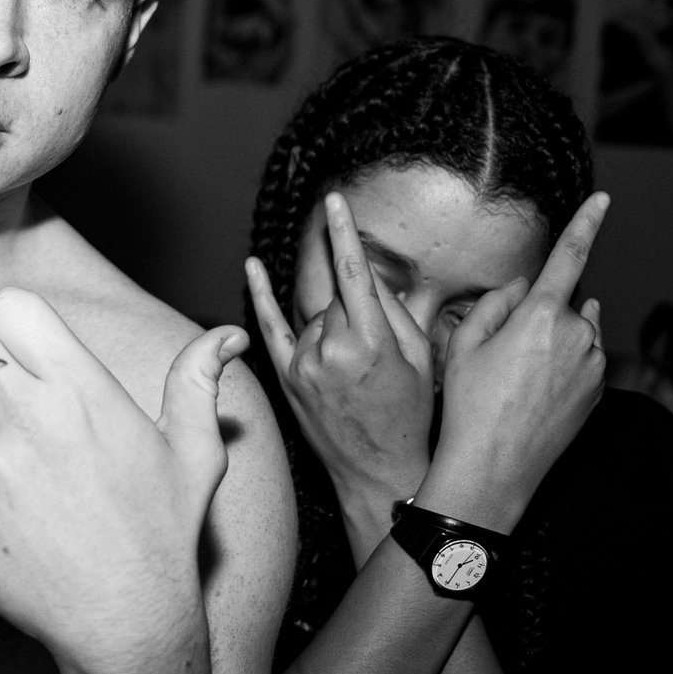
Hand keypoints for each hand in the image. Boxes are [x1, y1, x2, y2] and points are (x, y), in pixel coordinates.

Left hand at [0, 197, 246, 673]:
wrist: (125, 629)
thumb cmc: (164, 535)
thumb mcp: (194, 454)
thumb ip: (198, 383)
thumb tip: (228, 334)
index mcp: (82, 388)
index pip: (12, 307)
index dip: (6, 308)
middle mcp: (24, 413)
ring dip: (5, 444)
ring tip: (57, 500)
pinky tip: (32, 531)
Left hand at [245, 190, 435, 527]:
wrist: (379, 473)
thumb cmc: (410, 417)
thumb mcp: (420, 361)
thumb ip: (396, 313)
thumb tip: (371, 277)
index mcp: (371, 344)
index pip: (354, 275)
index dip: (344, 234)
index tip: (335, 200)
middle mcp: (331, 351)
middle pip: (339, 302)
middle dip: (358, 314)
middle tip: (377, 355)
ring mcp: (304, 366)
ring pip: (317, 320)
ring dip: (335, 329)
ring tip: (357, 373)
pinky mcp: (288, 379)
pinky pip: (270, 329)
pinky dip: (261, 297)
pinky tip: (253, 266)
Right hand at [420, 193, 610, 529]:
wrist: (493, 469)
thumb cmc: (469, 406)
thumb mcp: (463, 345)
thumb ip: (495, 303)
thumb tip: (522, 286)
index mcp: (543, 316)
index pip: (569, 258)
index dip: (586, 224)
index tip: (603, 200)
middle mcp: (579, 336)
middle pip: (563, 305)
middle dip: (539, 316)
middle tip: (501, 355)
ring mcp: (593, 367)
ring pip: (576, 334)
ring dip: (553, 342)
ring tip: (516, 380)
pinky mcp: (598, 393)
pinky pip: (583, 363)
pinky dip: (563, 368)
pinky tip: (532, 395)